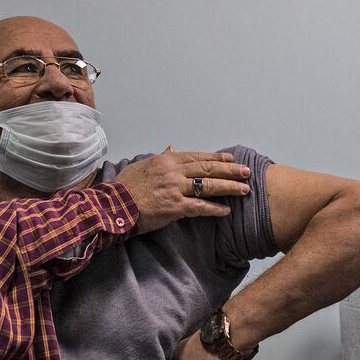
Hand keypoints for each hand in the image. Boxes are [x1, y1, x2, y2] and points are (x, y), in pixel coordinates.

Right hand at [113, 148, 250, 234]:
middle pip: (208, 170)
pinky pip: (199, 207)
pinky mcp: (174, 207)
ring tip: (244, 190)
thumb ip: (160, 157)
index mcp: (167, 161)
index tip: (231, 160)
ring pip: (208, 187)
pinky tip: (225, 211)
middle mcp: (174, 172)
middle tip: (246, 172)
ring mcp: (175, 189)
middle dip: (230, 171)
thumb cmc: (124, 186)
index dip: (217, 159)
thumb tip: (171, 148)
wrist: (113, 205)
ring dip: (229, 188)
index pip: (198, 157)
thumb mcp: (142, 165)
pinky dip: (214, 209)